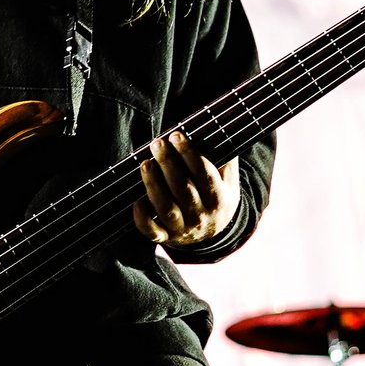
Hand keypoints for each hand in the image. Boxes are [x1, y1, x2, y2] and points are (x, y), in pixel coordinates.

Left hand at [131, 130, 239, 249]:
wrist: (215, 234)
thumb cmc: (217, 196)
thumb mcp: (228, 180)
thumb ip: (225, 158)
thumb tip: (219, 127)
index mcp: (219, 199)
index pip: (204, 174)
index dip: (189, 154)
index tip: (176, 135)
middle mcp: (202, 216)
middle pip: (183, 189)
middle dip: (168, 164)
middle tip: (157, 143)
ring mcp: (183, 229)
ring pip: (166, 209)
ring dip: (154, 186)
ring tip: (145, 164)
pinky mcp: (167, 238)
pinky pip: (152, 232)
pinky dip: (142, 218)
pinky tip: (135, 200)